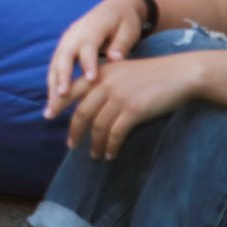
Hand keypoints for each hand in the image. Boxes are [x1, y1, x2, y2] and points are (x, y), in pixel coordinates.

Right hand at [45, 0, 148, 118]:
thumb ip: (121, 45)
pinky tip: (54, 99)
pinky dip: (53, 81)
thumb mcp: (128, 30)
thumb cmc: (125, 22)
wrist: (115, 8)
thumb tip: (116, 59)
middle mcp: (75, 33)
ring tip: (52, 104)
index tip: (91, 80)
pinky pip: (56, 65)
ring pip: (55, 62)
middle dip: (61, 76)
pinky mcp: (64, 46)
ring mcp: (67, 39)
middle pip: (64, 55)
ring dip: (52, 83)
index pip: (88, 46)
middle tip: (61, 96)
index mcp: (93, 27)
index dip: (88, 62)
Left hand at [62, 53, 202, 158]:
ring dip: (94, 143)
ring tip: (93, 155)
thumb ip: (103, 82)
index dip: (57, 104)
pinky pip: (116, 133)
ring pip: (98, 126)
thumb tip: (87, 102)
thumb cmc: (151, 74)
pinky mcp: (133, 110)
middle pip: (81, 112)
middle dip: (74, 131)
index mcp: (99, 72)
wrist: (179, 74)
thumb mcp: (121, 71)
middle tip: (71, 145)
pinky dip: (110, 146)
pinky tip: (109, 154)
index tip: (48, 116)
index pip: (71, 89)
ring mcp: (118, 97)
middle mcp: (104, 83)